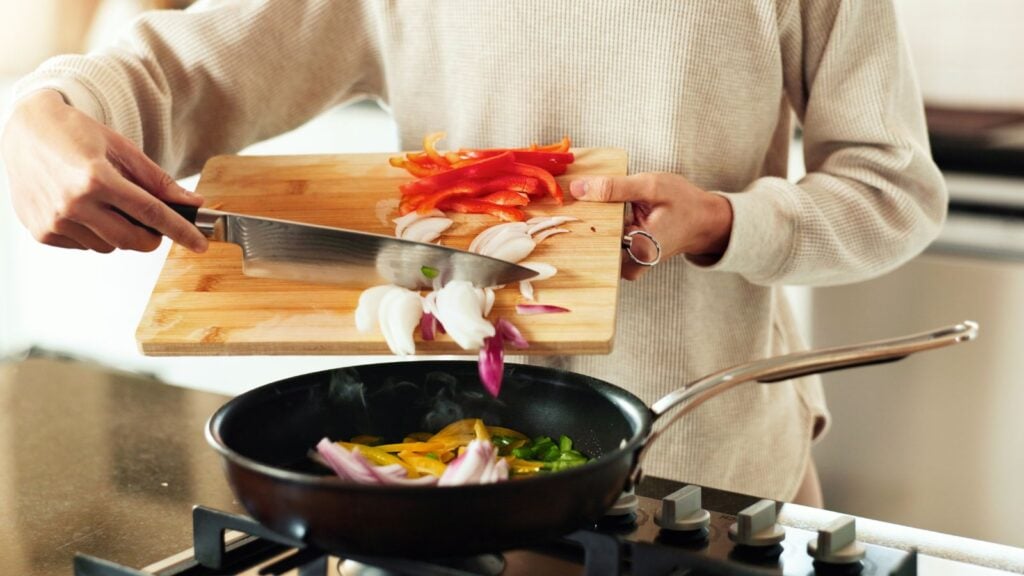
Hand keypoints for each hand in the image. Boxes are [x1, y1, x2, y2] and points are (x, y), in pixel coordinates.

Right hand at [1, 90, 207, 252]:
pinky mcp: (43, 232)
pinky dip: (94, 234)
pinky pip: (84, 246)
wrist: (26, 130)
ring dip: (119, 232)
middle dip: (151, 237)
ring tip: (107, 203)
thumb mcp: (122, 149)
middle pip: (132, 240)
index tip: (200, 244)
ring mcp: (55, 221)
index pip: (151, 214)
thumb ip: (158, 181)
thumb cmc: (75, 134)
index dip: (180, 231)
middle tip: (153, 222)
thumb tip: (192, 202)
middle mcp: (73, 204)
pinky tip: (85, 209)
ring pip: (108, 246)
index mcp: (97, 179)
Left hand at [569, 172, 731, 279]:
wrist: (704, 221)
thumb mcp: (650, 186)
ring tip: (591, 204)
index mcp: (638, 250)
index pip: (593, 234)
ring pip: (596, 242)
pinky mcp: (626, 262)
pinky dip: (601, 227)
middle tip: (574, 198)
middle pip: (592, 241)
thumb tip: (577, 188)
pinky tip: (602, 212)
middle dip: (583, 218)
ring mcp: (627, 267)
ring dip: (591, 222)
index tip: (565, 199)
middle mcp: (630, 265)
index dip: (577, 215)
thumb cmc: (683, 202)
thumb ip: (614, 188)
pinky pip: (604, 244)